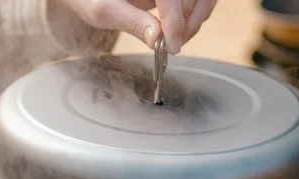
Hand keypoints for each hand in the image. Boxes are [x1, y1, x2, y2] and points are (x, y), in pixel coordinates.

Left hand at [62, 0, 217, 53]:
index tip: (172, 47)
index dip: (175, 21)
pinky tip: (176, 31)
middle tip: (174, 46)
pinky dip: (194, 16)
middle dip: (188, 22)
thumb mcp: (104, 10)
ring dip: (194, 20)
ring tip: (174, 41)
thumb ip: (132, 22)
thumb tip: (157, 39)